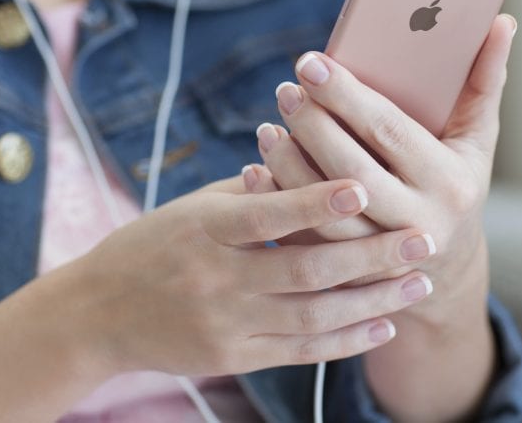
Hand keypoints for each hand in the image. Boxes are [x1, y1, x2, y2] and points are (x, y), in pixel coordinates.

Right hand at [73, 176, 437, 376]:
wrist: (99, 312)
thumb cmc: (152, 243)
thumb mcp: (192, 206)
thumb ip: (253, 193)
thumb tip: (315, 164)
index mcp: (203, 228)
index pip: (267, 214)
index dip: (316, 203)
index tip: (364, 187)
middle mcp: (215, 278)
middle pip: (305, 270)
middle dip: (371, 256)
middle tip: (422, 239)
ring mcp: (225, 324)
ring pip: (314, 317)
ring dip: (373, 301)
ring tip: (419, 283)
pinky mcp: (232, 358)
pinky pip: (300, 351)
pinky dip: (346, 340)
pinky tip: (383, 324)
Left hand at [245, 14, 516, 322]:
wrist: (447, 266)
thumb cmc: (457, 181)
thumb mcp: (477, 138)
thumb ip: (485, 80)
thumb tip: (503, 22)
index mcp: (450, 183)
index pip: (390, 131)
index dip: (346, 96)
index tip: (309, 62)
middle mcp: (419, 224)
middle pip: (351, 171)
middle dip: (313, 127)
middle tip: (286, 91)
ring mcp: (382, 258)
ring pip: (324, 212)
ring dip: (288, 166)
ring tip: (268, 126)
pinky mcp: (349, 275)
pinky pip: (306, 239)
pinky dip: (279, 203)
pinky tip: (256, 171)